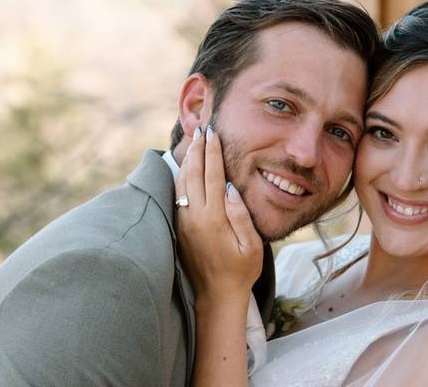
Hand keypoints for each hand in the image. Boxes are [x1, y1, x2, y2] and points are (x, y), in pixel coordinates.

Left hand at [175, 126, 262, 302]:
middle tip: (202, 130)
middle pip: (193, 174)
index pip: (212, 176)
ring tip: (193, 143)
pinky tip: (185, 169)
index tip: (213, 134)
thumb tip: (231, 188)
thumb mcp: (251, 246)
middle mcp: (195, 218)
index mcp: (214, 219)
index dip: (212, 153)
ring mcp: (184, 223)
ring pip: (181, 183)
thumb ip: (241, 216)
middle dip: (198, 149)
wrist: (216, 297)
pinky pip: (177, 196)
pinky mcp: (179, 229)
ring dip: (187, 160)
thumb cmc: (240, 271)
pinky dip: (180, 177)